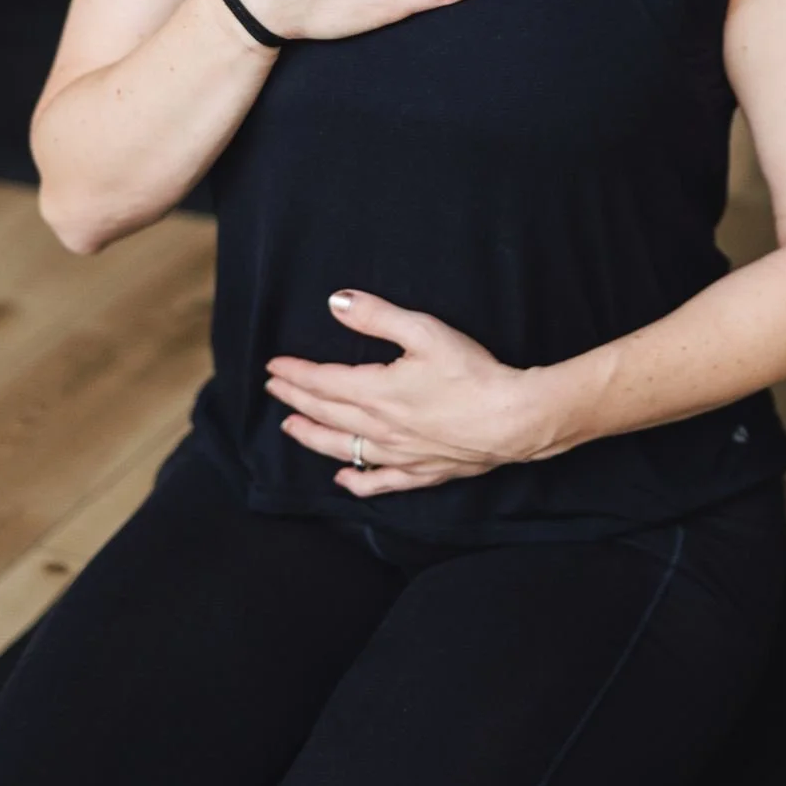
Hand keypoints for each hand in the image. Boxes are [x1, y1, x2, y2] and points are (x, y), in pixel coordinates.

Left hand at [265, 290, 548, 496]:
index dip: (295, 373)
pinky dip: (356, 482)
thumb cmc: (471, 373)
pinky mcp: (422, 471)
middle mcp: (380, 427)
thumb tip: (336, 302)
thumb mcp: (424, 331)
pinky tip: (343, 480)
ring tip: (290, 428)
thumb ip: (377, 316)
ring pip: (343, 448)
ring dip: (313, 437)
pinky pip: (379, 482)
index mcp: (376, 391)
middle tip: (274, 390)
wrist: (512, 420)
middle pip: (326, 413)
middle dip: (295, 400)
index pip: (322, 382)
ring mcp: (399, 454)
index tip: (273, 366)